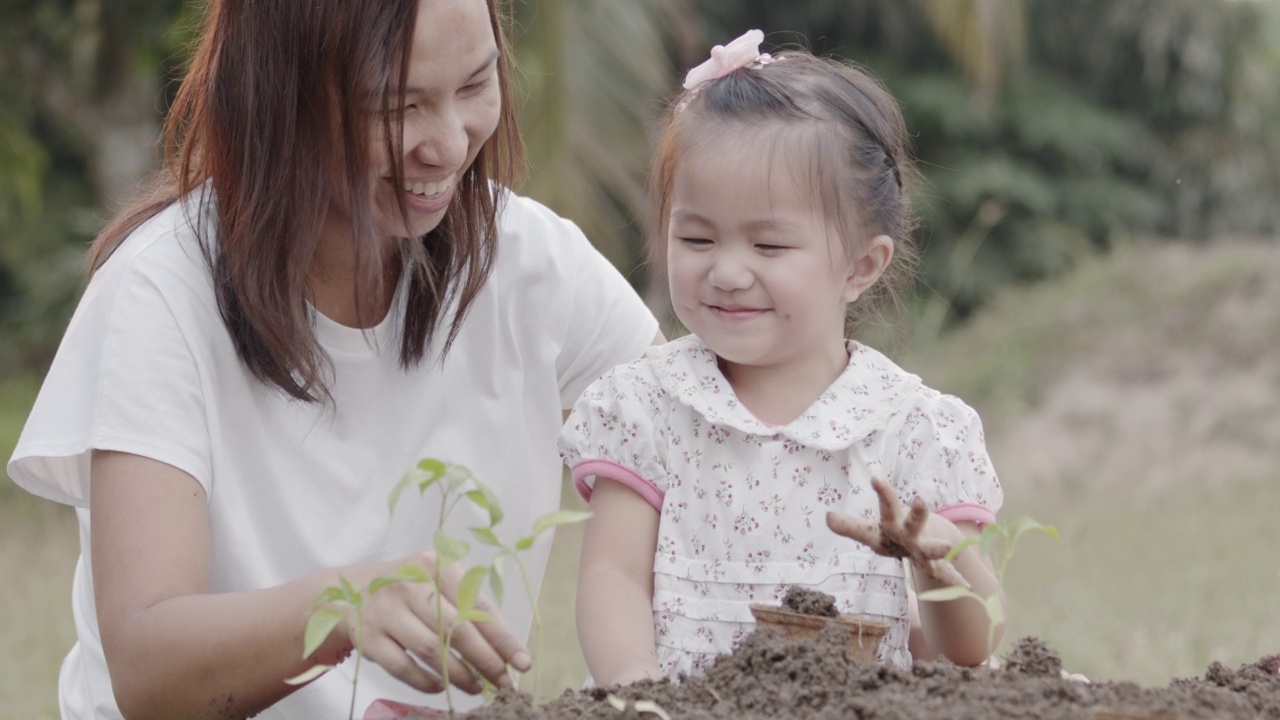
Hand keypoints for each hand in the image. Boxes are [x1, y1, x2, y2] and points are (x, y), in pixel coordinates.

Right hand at [344, 552, 530, 694]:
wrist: (349, 591)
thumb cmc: (408, 589)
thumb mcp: (437, 583)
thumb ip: (468, 607)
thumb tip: (505, 648)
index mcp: (436, 566)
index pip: (477, 606)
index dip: (502, 638)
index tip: (522, 661)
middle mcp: (410, 585)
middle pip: (456, 629)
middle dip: (485, 660)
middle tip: (503, 682)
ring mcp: (386, 612)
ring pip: (431, 650)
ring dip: (459, 675)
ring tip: (476, 687)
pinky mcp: (369, 638)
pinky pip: (403, 667)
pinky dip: (425, 682)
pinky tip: (442, 688)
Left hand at [825, 477, 968, 588]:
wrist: (929, 540)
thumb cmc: (893, 535)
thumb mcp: (871, 533)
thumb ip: (850, 526)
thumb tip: (827, 517)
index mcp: (893, 524)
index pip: (887, 506)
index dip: (883, 493)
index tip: (876, 479)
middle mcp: (912, 533)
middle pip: (914, 522)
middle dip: (917, 513)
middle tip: (919, 502)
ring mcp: (926, 549)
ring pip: (932, 549)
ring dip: (939, 548)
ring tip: (947, 547)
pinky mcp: (937, 565)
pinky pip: (947, 575)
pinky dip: (955, 580)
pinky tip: (966, 586)